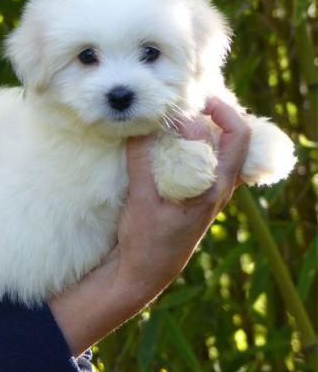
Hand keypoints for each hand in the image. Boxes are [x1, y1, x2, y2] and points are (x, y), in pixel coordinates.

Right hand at [113, 97, 249, 295]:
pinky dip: (193, 147)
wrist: (145, 272)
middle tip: (185, 103)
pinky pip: (205, 164)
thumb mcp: (142, 200)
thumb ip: (142, 161)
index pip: (231, 138)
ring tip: (177, 119)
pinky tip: (171, 144)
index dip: (218, 111)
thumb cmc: (146, 241)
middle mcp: (218, 189)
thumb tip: (139, 127)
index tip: (193, 99)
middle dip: (213, 116)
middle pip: (232, 140)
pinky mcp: (197, 198)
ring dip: (204, 131)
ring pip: (220, 151)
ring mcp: (210, 194)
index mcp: (212, 189)